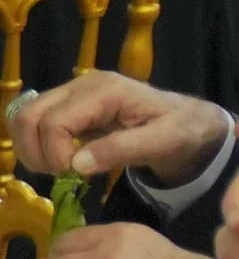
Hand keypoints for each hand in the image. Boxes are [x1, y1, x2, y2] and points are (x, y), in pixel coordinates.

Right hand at [13, 72, 223, 187]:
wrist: (193, 123)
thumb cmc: (183, 130)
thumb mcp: (165, 141)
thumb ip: (123, 149)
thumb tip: (76, 164)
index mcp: (106, 90)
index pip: (54, 121)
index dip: (54, 153)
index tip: (72, 173)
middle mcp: (83, 84)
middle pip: (28, 115)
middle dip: (35, 151)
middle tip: (60, 173)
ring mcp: (74, 93)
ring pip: (25, 118)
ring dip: (33, 149)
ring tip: (61, 168)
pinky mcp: (70, 106)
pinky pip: (36, 123)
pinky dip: (38, 145)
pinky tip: (62, 160)